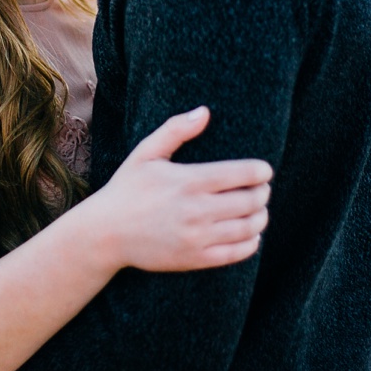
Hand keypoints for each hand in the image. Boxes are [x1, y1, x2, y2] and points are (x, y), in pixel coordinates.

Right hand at [87, 106, 271, 271]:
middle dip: (263, 193)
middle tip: (263, 189)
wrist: (106, 233)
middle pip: (250, 201)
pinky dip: (251, 242)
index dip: (261, 172)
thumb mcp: (145, 153)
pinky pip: (236, 253)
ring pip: (248, 228)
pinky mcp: (195, 259)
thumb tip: (205, 111)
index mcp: (188, 181)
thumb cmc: (127, 189)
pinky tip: (251, 234)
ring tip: (259, 210)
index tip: (265, 170)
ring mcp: (197, 237)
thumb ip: (175, 130)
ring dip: (261, 218)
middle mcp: (196, 210)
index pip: (241, 174)